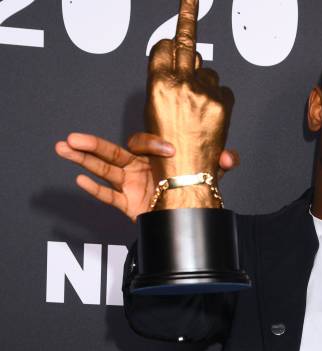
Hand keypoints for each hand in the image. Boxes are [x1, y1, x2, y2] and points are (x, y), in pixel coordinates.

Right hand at [55, 132, 239, 222]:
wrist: (188, 213)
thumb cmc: (193, 187)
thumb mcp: (209, 173)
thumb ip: (220, 163)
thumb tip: (229, 157)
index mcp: (155, 156)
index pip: (144, 143)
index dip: (153, 143)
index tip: (169, 149)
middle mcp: (139, 167)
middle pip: (111, 153)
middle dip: (92, 146)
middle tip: (73, 137)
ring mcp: (131, 185)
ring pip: (104, 171)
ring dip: (83, 161)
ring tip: (63, 149)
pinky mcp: (129, 204)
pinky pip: (109, 196)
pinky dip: (95, 189)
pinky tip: (79, 180)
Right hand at [146, 0, 233, 208]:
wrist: (186, 177)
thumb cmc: (165, 152)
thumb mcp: (152, 116)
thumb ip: (166, 86)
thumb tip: (188, 62)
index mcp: (157, 85)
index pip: (164, 46)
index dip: (169, 44)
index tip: (178, 17)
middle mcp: (180, 84)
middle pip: (186, 42)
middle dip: (187, 15)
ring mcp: (204, 92)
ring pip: (207, 70)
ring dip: (203, 80)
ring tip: (197, 107)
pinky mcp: (222, 102)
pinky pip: (222, 89)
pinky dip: (218, 96)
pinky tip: (211, 114)